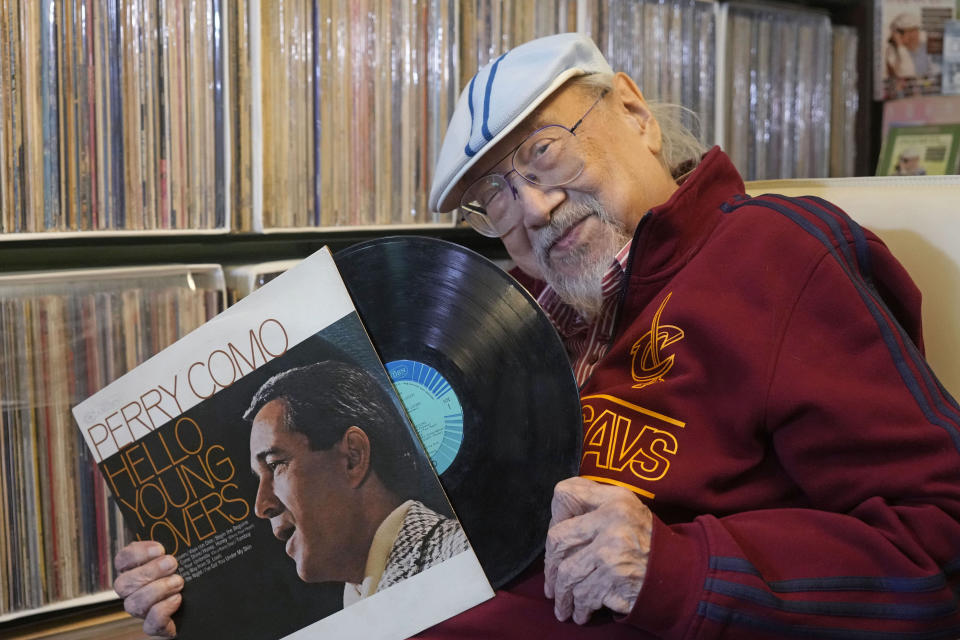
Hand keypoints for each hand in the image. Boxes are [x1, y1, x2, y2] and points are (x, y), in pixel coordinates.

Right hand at [113, 541, 182, 637]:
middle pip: (123, 584)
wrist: (203, 604)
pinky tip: (177, 600)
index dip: (136, 553)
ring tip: (179, 582)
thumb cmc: (191, 574)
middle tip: (172, 563)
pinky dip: (162, 611)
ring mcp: (143, 611)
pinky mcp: (156, 627)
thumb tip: (180, 533)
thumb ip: (176, 546)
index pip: (122, 560)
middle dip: (148, 572)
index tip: (160, 548)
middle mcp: (134, 591)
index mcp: (136, 570)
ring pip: (134, 604)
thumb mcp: (184, 556)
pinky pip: (150, 624)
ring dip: (157, 590)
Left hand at [543, 477, 652, 624]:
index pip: (566, 494)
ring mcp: (612, 550)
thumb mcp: (627, 509)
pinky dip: (579, 607)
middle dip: (550, 566)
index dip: (554, 516)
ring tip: (561, 604)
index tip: (556, 539)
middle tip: (551, 582)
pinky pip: (583, 595)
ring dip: (561, 595)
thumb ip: (595, 505)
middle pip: (558, 538)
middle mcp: (612, 520)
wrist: (681, 573)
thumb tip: (557, 521)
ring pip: (567, 573)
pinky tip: (580, 613)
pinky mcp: (614, 578)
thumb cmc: (647, 541)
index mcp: (614, 498)